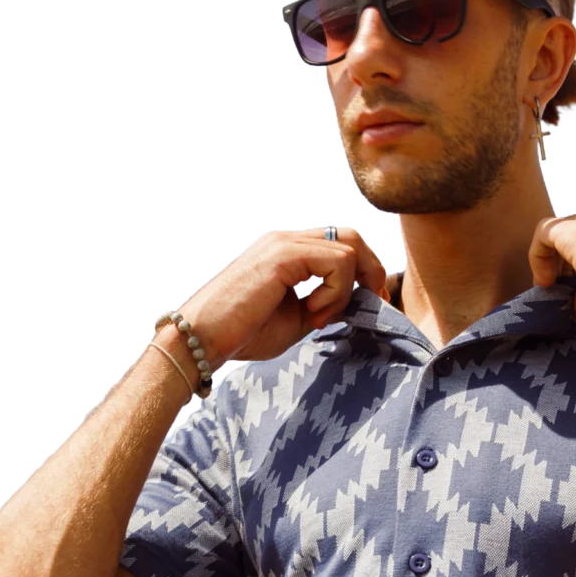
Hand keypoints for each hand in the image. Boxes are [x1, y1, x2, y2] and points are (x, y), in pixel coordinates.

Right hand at [176, 228, 391, 366]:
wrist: (204, 339)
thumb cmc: (244, 334)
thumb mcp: (298, 319)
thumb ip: (326, 305)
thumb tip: (357, 302)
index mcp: (289, 252)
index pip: (341, 244)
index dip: (365, 271)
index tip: (371, 302)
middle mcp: (287, 240)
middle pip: (352, 237)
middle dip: (371, 272)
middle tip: (370, 303)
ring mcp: (285, 244)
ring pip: (349, 249)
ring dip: (346, 289)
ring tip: (319, 316)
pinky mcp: (284, 255)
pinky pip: (338, 263)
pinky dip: (336, 291)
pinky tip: (313, 312)